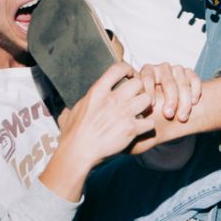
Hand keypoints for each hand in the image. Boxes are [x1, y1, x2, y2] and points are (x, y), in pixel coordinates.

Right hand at [45, 64, 155, 198]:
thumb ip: (79, 103)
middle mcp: (113, 100)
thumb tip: (73, 103)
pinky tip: (141, 128)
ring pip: (147, 99)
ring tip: (141, 111)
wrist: (77, 152)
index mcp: (98, 91)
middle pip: (137, 83)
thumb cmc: (72, 134)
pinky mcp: (130, 129)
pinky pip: (149, 122)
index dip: (127, 68)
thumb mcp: (70, 111)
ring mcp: (123, 114)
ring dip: (146, 105)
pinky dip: (147, 126)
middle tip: (137, 96)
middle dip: (139, 88)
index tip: (129, 74)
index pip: (118, 68)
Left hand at [137, 63, 201, 121]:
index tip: (151, 105)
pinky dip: (195, 91)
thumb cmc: (149, 107)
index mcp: (147, 72)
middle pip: (168, 82)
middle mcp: (162, 68)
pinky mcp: (189, 74)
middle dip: (170, 99)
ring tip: (182, 117)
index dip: (149, 90)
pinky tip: (194, 103)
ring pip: (182, 82)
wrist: (164, 106)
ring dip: (184, 101)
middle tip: (168, 115)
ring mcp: (177, 70)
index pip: (147, 77)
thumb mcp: (140, 105)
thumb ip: (136, 108)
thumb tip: (133, 119)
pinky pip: (194, 80)